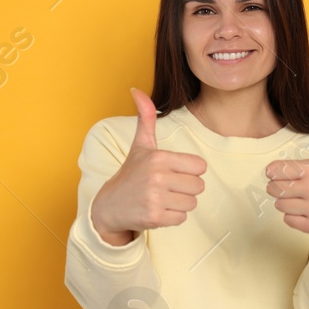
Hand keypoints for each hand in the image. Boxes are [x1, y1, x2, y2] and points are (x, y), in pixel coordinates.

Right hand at [90, 89, 208, 241]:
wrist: (108, 206)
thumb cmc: (131, 174)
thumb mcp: (140, 146)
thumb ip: (145, 118)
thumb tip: (136, 90)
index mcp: (159, 157)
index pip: (200, 166)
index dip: (189, 171)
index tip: (172, 172)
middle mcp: (158, 177)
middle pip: (199, 186)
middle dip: (185, 189)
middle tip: (166, 188)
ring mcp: (155, 198)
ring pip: (192, 203)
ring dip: (180, 204)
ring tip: (161, 199)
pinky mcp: (155, 218)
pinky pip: (182, 218)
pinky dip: (173, 218)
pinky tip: (157, 210)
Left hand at [264, 100, 308, 237]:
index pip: (275, 171)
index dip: (279, 172)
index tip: (290, 173)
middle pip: (274, 189)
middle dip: (282, 188)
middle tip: (299, 187)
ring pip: (280, 205)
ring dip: (289, 203)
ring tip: (306, 199)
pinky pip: (288, 220)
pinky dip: (295, 218)